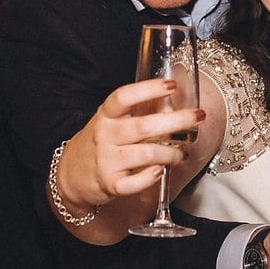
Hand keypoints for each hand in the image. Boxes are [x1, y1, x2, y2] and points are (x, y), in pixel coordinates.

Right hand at [57, 79, 205, 209]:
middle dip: (176, 120)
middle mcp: (105, 135)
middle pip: (143, 126)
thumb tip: (172, 101)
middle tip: (198, 116)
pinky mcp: (110, 184)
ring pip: (145, 154)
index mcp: (105, 115)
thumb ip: (135, 112)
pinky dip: (151, 177)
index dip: (148, 89)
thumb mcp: (110, 121)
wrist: (71, 174)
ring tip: (183, 153)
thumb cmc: (100, 143)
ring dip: (171, 153)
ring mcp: (107, 160)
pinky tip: (161, 171)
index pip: (124, 97)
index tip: (171, 85)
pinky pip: (135, 183)